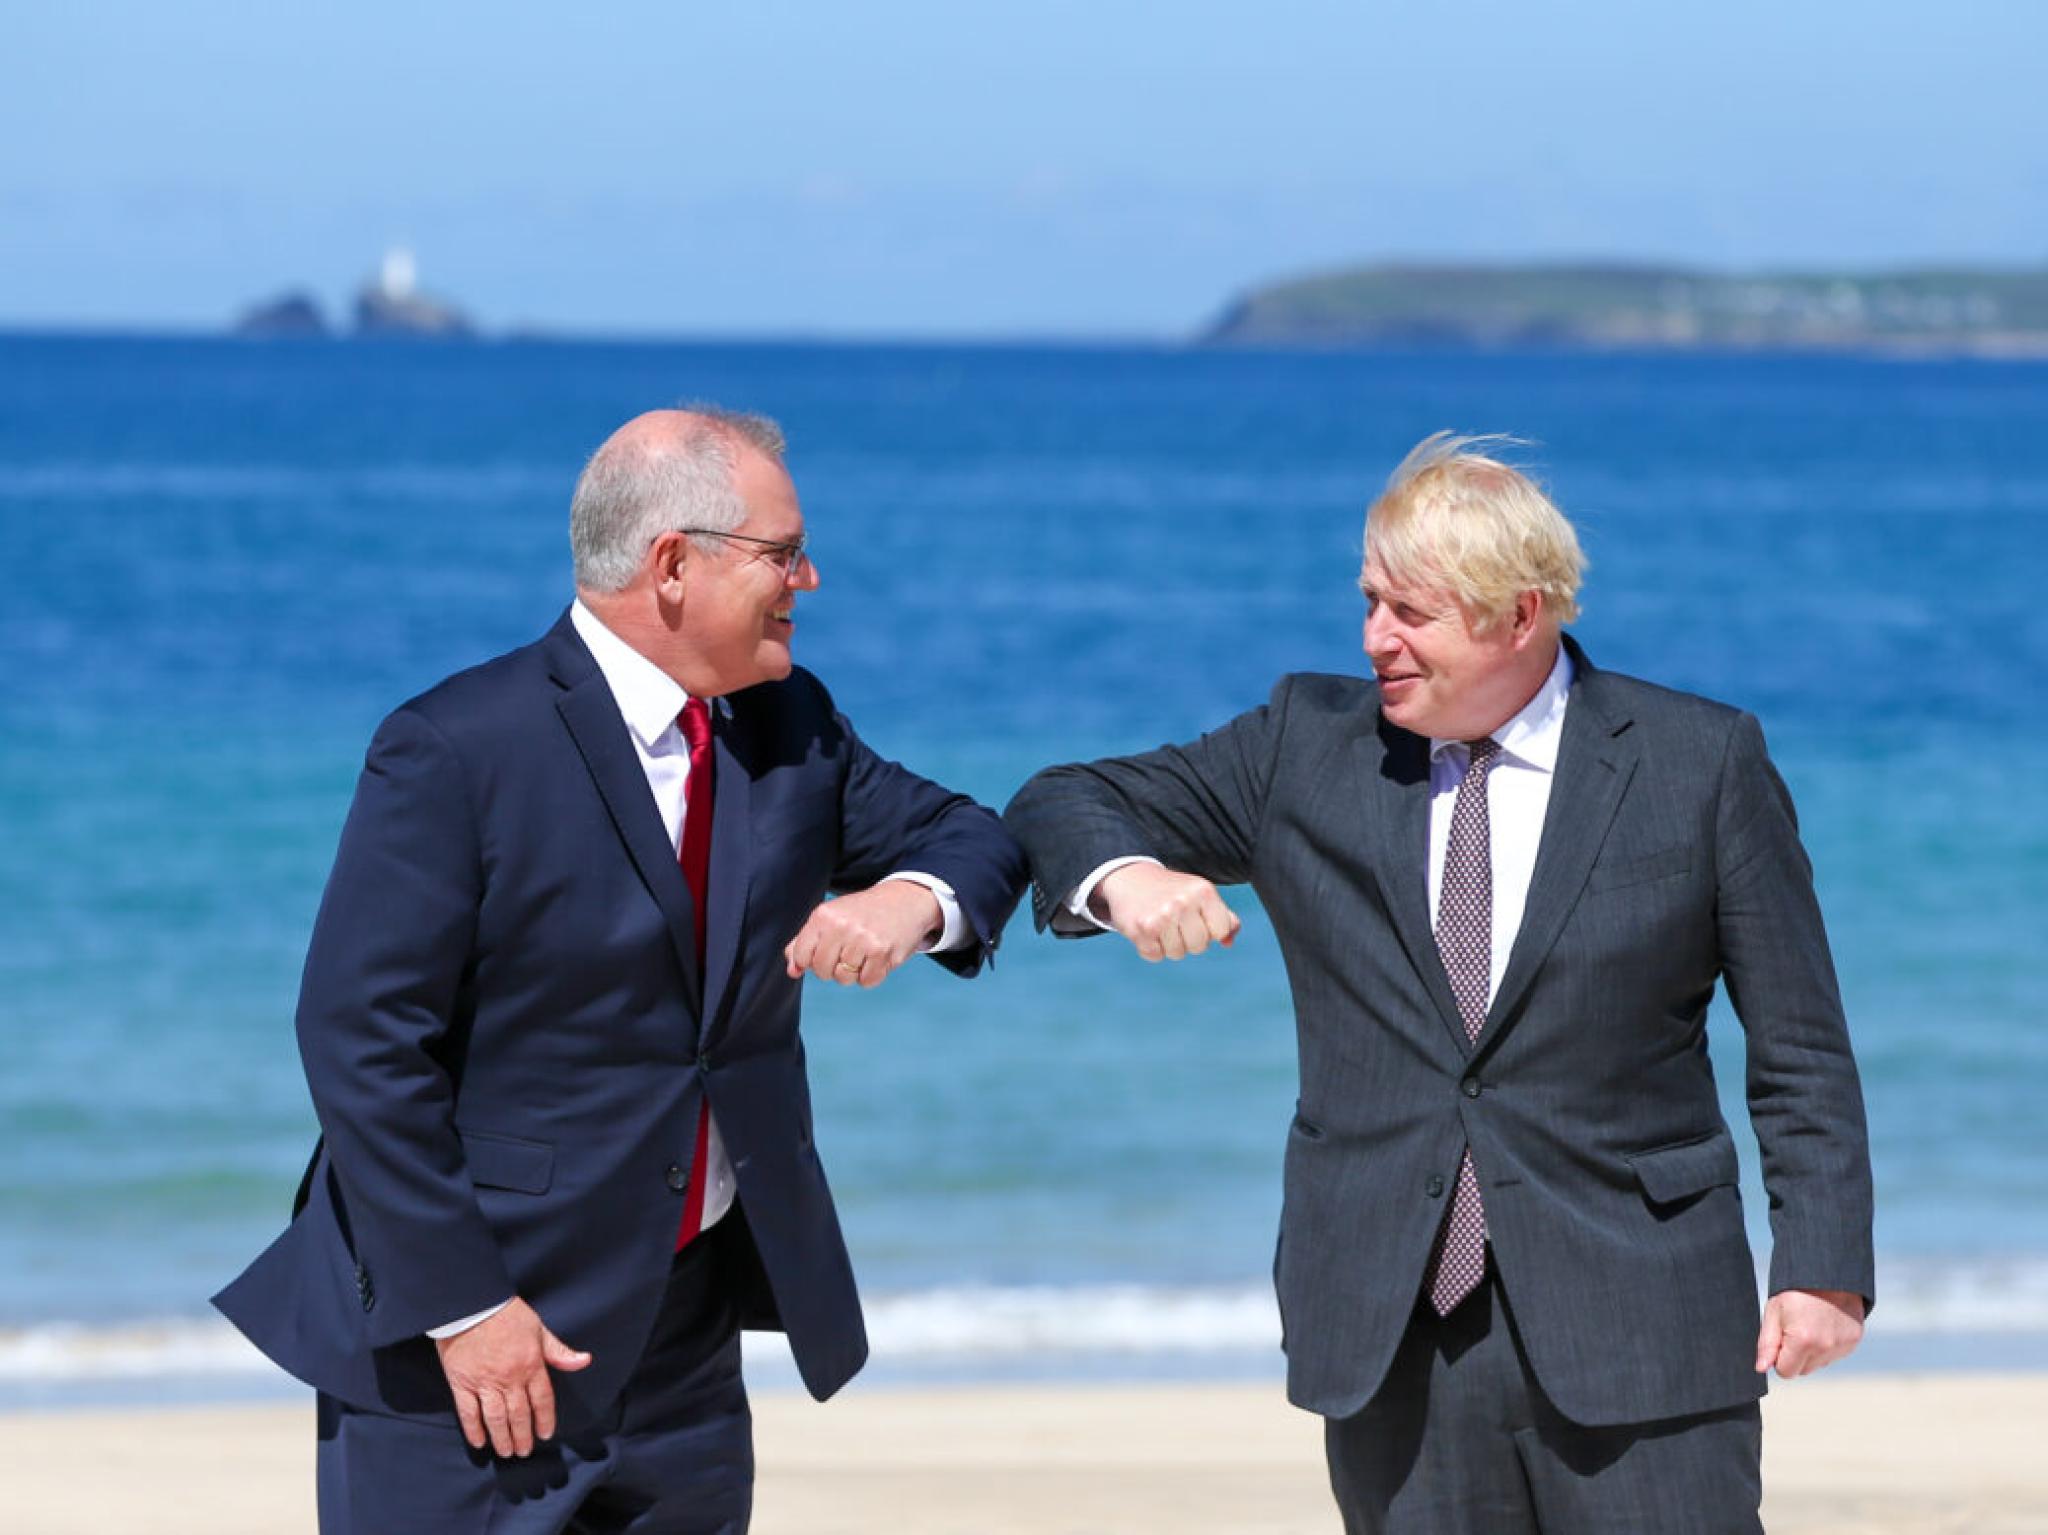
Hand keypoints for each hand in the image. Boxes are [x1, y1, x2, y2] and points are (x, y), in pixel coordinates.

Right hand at [435, 1296, 591, 1456]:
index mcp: (531, 1365)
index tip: (546, 1434)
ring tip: (506, 1452)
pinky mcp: (462, 1383)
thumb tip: (584, 1360)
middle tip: (524, 1451)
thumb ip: (559, 1351)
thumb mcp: (539, 1329)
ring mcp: (484, 1383)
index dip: (545, 1420)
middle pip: (519, 1415)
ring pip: (495, 1418)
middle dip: (523, 1436)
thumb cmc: (508, 1314)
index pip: (542, 1400)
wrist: (472, 1304)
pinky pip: (468, 1412)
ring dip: (502, 1438)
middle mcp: (509, 1378)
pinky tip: (480, 1442)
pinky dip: (474, 1430)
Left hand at [784, 879, 942, 987]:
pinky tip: (876, 957)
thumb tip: (792, 970)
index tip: (822, 952)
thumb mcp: (830, 917)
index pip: (801, 955)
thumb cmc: (862, 912)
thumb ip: (805, 942)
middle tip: (847, 950)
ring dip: (853, 972)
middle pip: (822, 971)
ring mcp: (863, 941)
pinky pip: (866, 982)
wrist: (904, 901)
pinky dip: (871, 975)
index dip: (809, 960)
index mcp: (823, 916)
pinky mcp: (883, 954)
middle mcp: (842, 927)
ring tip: (863, 953)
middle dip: (832, 967)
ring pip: (843, 979)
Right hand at [1093, 863, 1239, 961]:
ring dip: (1169, 944)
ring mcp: (1161, 916)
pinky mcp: (1141, 929)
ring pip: (1177, 953)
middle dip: (1189, 939)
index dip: (1209, 930)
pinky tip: (1147, 929)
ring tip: (1161, 924)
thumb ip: (1223, 917)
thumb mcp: (1201, 895)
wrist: (1130, 877)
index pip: (1221, 931)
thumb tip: (1228, 942)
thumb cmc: (1173, 891)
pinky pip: (1155, 956)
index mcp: (1204, 891)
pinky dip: (1151, 948)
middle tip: (1175, 921)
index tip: (1197, 918)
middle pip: (1200, 946)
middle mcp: (1183, 902)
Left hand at [1754, 1287, 1864, 1378]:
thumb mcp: (1774, 1311)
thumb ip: (1767, 1344)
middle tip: (1794, 1328)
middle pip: (1803, 1370)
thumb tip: (1761, 1368)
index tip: (1780, 1340)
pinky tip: (1823, 1325)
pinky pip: (1834, 1355)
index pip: (1786, 1372)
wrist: (1828, 1274)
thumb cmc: (1796, 1291)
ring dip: (1812, 1351)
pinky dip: (1827, 1346)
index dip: (1779, 1358)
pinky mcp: (1853, 1342)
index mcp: (1803, 1341)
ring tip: (1810, 1324)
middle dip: (1795, 1355)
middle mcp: (1825, 1348)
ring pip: (1819, 1364)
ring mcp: (1842, 1346)